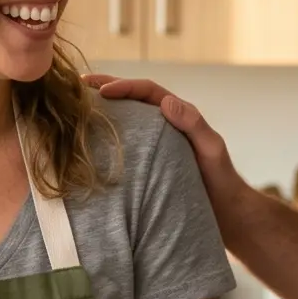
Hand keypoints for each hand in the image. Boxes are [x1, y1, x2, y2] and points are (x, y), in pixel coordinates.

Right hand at [85, 75, 244, 202]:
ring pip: (123, 120)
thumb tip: (166, 101)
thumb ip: (194, 125)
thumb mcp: (211, 150)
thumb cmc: (221, 181)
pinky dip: (103, 138)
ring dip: (101, 110)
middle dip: (104, 88)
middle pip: (131, 99)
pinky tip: (84, 142)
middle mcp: (162, 126)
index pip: (148, 91)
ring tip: (74, 106)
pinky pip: (121, 145)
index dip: (124, 86)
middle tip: (77, 84)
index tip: (101, 91)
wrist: (223, 214)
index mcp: (178, 115)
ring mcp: (152, 145)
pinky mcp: (144, 165)